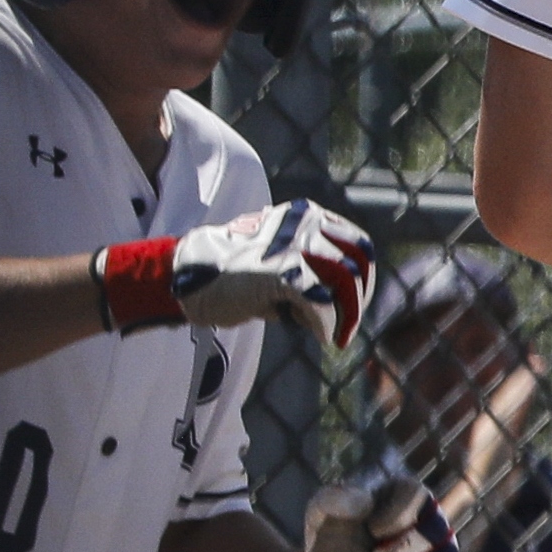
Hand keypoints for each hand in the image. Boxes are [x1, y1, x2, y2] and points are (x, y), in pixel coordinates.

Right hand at [97, 201, 373, 351]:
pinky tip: (318, 336)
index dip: (364, 280)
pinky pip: (322, 302)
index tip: (354, 304)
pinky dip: (325, 325)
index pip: (358, 246)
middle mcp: (303, 224)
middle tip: (346, 329)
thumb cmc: (235, 273)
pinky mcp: (281, 272)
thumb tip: (350, 298)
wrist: (187, 276)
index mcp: (307, 215)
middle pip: (357, 264)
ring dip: (346, 317)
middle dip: (358, 302)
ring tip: (334, 336)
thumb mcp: (280, 257)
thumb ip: (314, 266)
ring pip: (345, 282)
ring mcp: (292, 245)